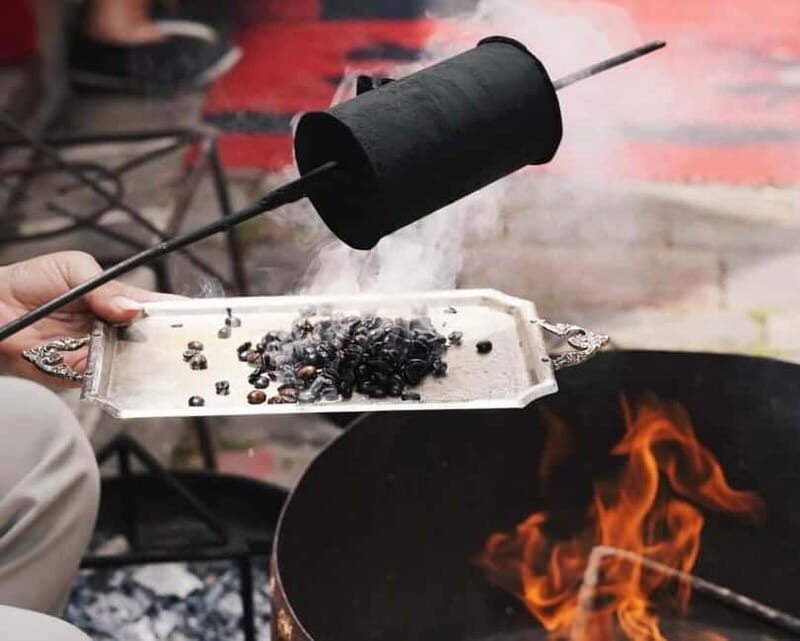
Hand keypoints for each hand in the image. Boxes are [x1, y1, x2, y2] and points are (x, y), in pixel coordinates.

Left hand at [0, 251, 179, 387]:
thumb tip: (131, 309)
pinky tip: (129, 372)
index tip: (204, 317)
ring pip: (132, 363)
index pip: (156, 307)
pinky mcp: (79, 374)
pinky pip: (105, 379)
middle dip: (170, 343)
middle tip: (191, 344)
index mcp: (118, 300)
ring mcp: (99, 353)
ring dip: (147, 363)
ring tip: (168, 360)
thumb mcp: (74, 269)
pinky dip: (117, 378)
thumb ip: (105, 288)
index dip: (180, 313)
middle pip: (151, 339)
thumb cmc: (30, 281)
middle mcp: (113, 329)